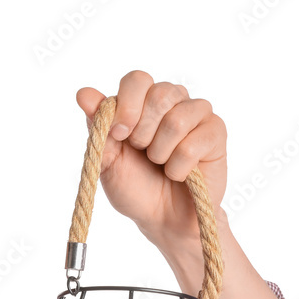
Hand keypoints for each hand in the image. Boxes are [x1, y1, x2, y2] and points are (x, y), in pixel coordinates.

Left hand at [76, 70, 227, 249]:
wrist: (161, 218)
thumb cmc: (133, 186)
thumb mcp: (107, 159)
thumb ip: (98, 126)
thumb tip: (83, 93)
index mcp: (142, 101)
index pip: (137, 80)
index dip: (128, 105)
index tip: (119, 135)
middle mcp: (172, 100)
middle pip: (160, 94)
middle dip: (143, 133)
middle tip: (143, 153)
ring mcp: (197, 113)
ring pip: (177, 120)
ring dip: (161, 153)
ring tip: (161, 164)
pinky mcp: (216, 132)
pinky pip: (194, 144)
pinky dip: (178, 168)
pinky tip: (179, 174)